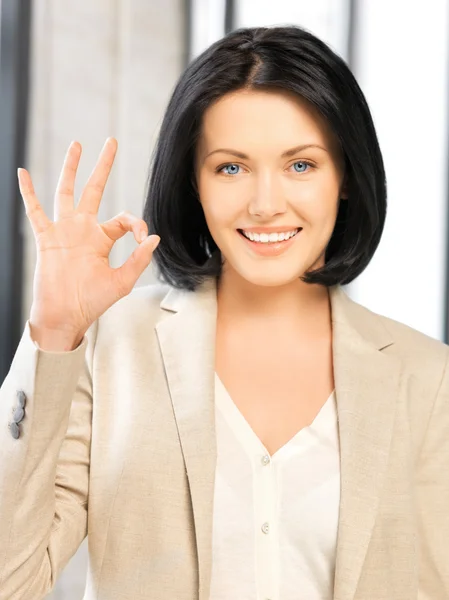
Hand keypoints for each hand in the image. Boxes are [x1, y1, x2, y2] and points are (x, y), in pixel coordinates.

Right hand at [18, 137, 159, 340]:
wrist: (65, 316)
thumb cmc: (92, 302)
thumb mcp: (122, 281)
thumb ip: (138, 259)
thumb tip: (154, 237)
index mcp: (103, 239)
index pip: (123, 218)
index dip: (136, 223)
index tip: (141, 236)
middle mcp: (84, 230)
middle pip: (94, 189)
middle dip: (102, 166)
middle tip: (110, 141)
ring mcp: (64, 231)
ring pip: (66, 191)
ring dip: (71, 168)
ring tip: (77, 144)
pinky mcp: (46, 237)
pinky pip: (35, 210)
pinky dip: (28, 192)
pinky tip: (23, 172)